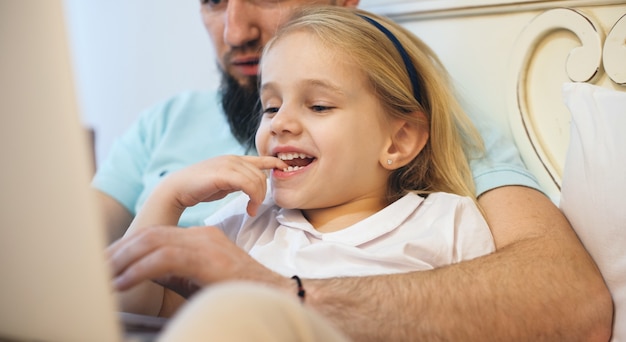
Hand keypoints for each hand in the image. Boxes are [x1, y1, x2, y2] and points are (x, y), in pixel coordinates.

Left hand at [107, 225, 284, 297]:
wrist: (273, 295)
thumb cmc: (237, 293)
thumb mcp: (200, 279)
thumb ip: (175, 271)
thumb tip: (144, 271)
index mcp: (200, 237)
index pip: (156, 234)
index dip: (128, 246)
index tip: (108, 262)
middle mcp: (201, 235)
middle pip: (150, 234)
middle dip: (119, 250)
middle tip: (97, 267)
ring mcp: (205, 244)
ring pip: (153, 241)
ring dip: (123, 258)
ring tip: (105, 274)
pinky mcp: (206, 258)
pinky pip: (163, 258)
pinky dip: (138, 269)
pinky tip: (124, 282)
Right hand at [162, 155, 286, 215]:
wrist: (177, 189)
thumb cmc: (200, 188)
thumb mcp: (224, 182)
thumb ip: (238, 181)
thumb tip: (251, 187)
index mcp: (234, 160)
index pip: (260, 159)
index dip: (275, 163)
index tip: (285, 169)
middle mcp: (233, 159)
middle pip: (262, 174)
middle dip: (264, 192)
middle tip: (256, 207)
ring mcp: (228, 165)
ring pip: (257, 180)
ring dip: (259, 198)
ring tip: (252, 210)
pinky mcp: (223, 174)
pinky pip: (249, 185)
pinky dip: (253, 198)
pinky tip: (249, 209)